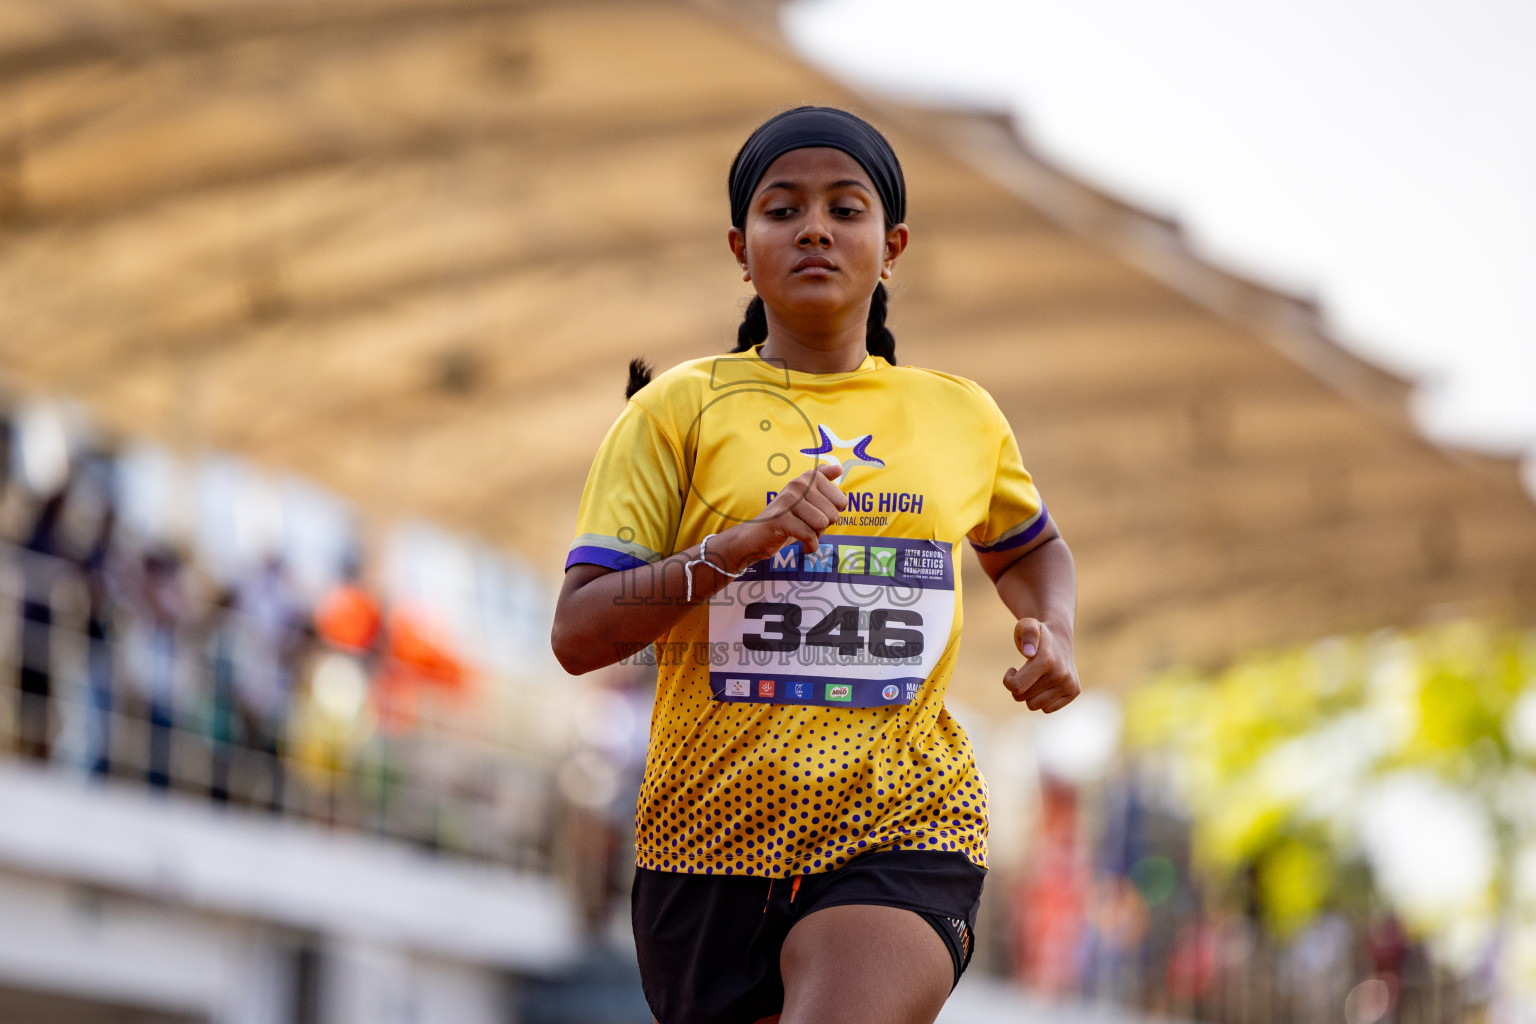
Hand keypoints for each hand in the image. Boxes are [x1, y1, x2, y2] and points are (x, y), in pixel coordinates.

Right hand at [716, 463, 846, 568]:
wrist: (756, 536)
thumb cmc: (787, 518)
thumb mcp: (806, 498)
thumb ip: (822, 480)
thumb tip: (840, 467)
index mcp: (807, 478)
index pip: (841, 501)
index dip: (832, 514)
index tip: (817, 515)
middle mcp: (798, 484)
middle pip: (833, 514)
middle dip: (824, 527)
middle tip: (807, 527)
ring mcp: (788, 500)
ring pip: (822, 524)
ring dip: (816, 536)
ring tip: (803, 534)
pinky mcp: (781, 518)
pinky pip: (809, 535)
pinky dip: (810, 546)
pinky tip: (804, 547)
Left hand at [1003, 617, 1079, 712]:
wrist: (1059, 637)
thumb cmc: (1037, 634)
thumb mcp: (1027, 625)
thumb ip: (1027, 633)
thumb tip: (1029, 653)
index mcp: (1047, 660)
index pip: (1017, 687)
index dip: (1009, 681)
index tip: (1012, 670)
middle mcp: (1061, 674)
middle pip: (1023, 697)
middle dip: (1019, 686)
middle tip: (1025, 672)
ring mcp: (1069, 684)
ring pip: (1034, 706)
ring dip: (1029, 694)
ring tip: (1034, 678)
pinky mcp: (1074, 691)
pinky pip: (1047, 709)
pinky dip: (1042, 699)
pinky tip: (1045, 684)